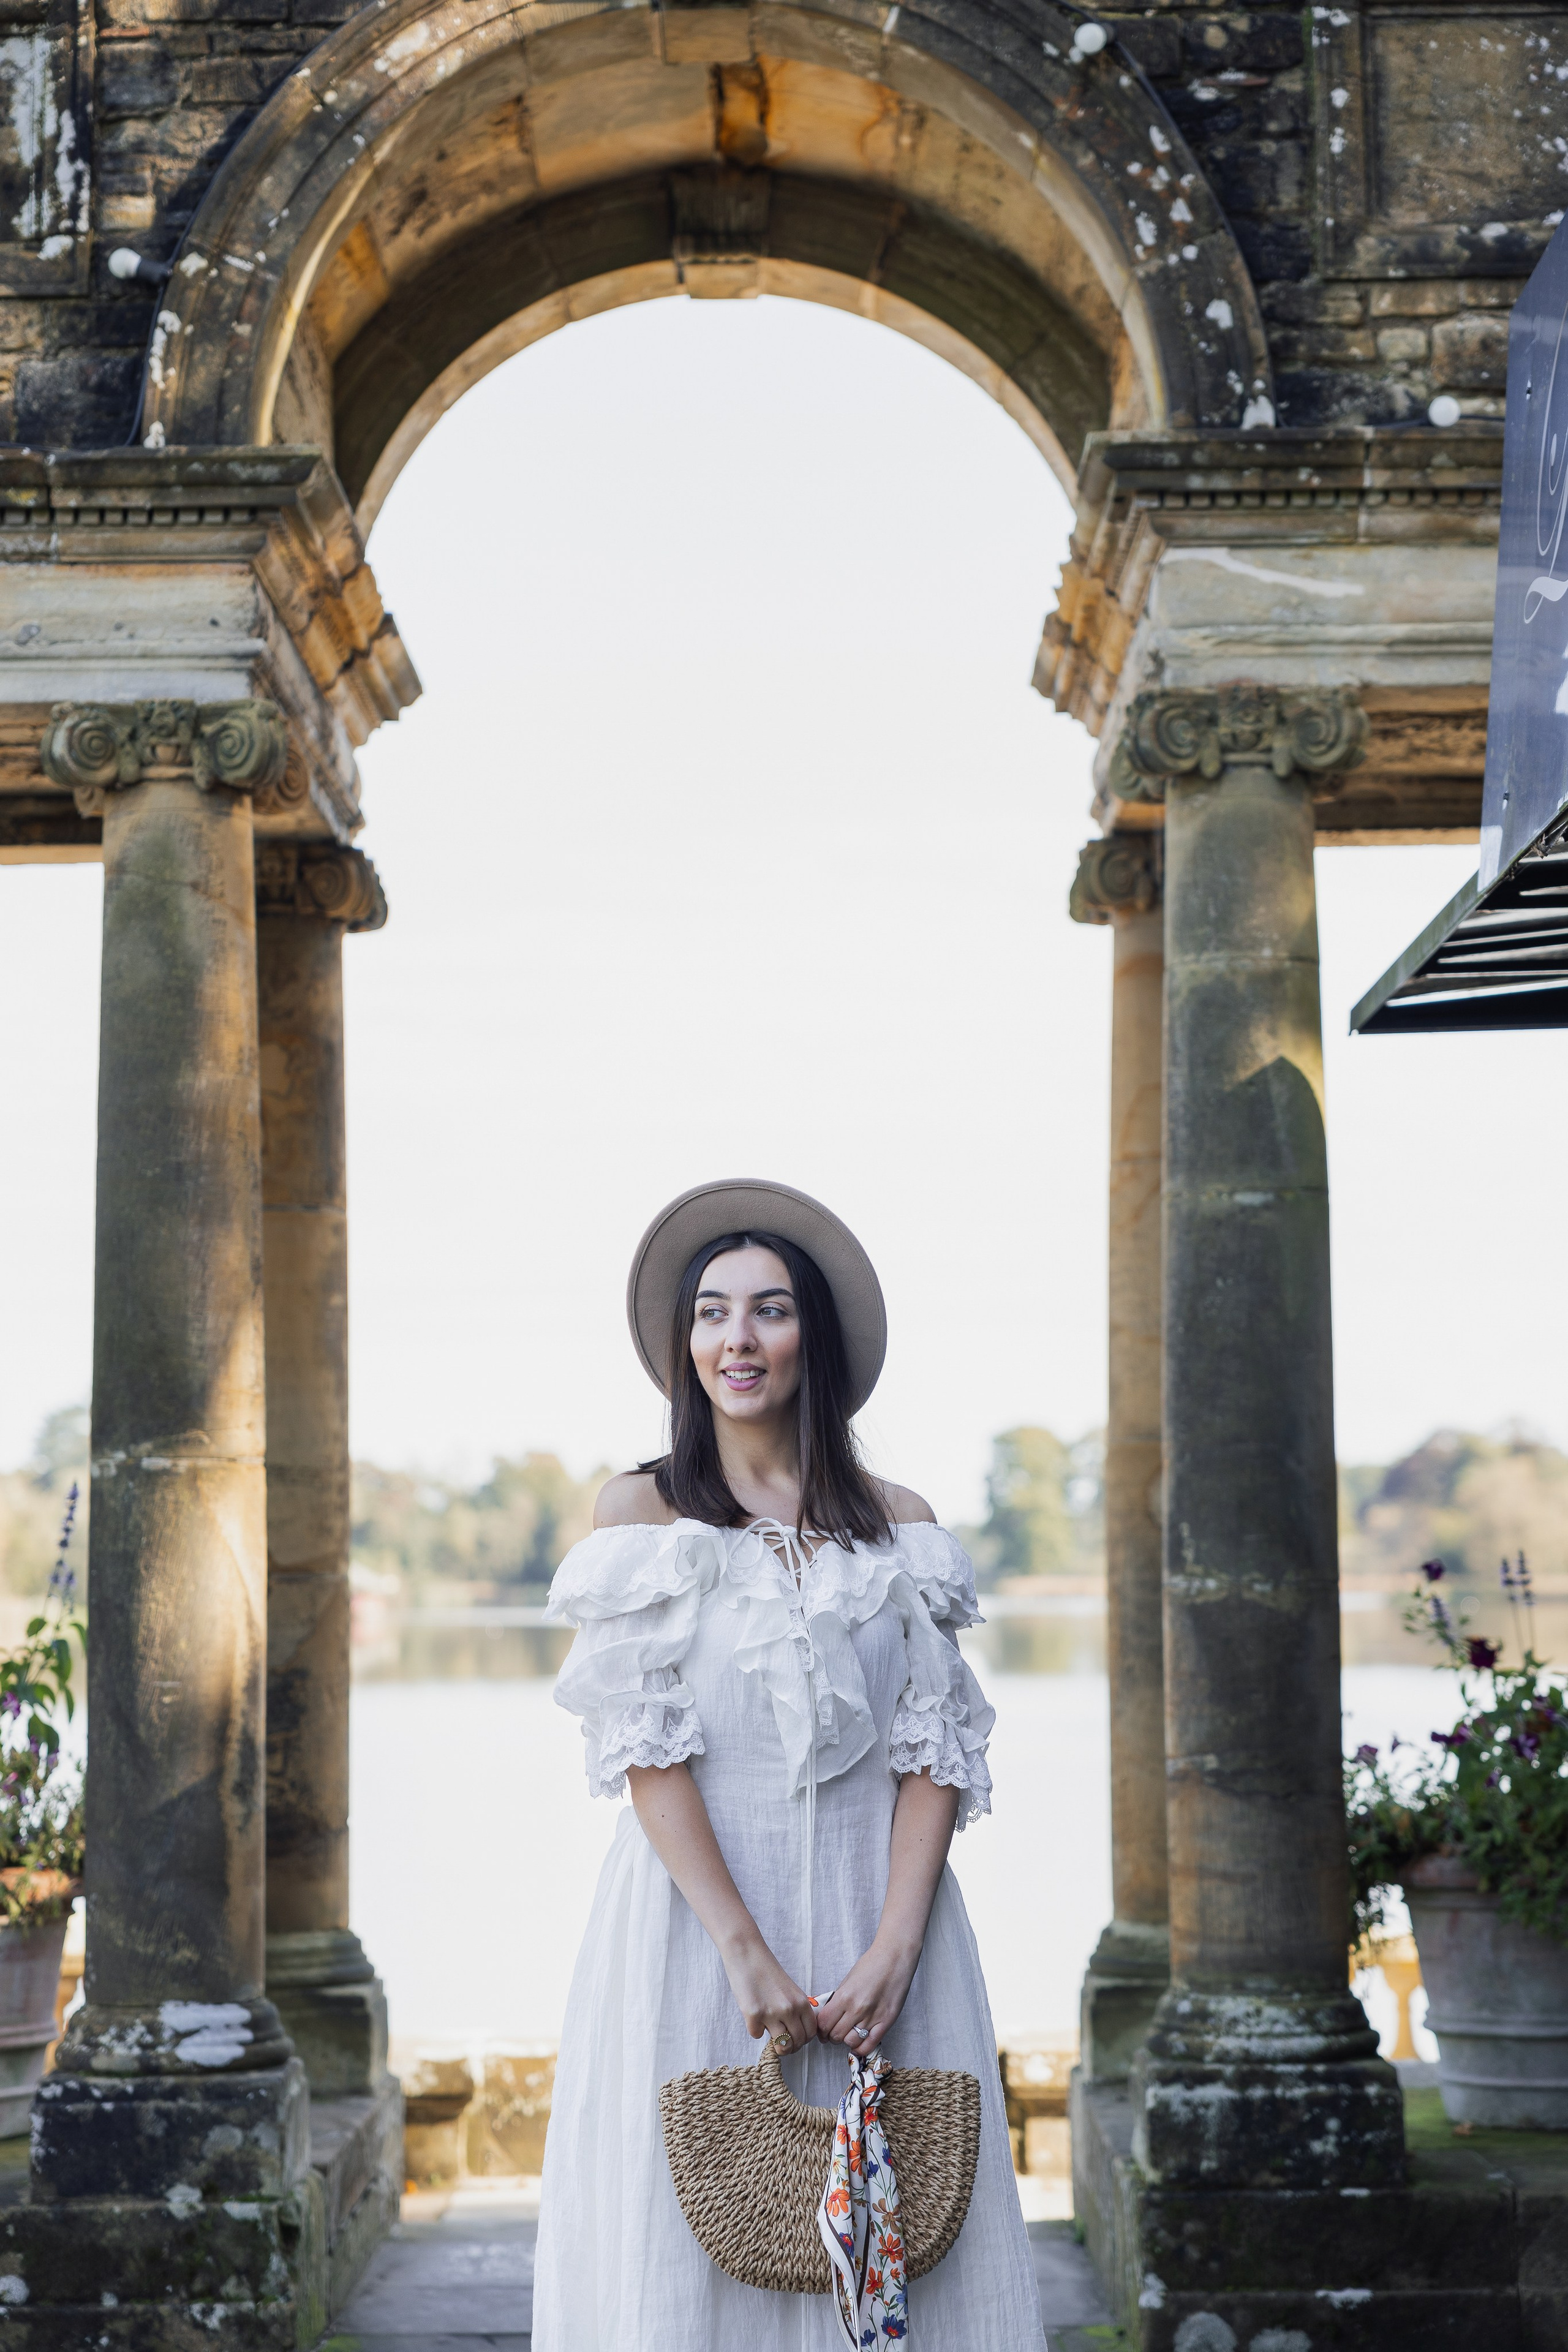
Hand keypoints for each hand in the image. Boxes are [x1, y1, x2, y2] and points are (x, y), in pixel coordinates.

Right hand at [721, 1928, 818, 2054]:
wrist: (747, 1954)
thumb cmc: (767, 1970)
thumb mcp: (790, 1989)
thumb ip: (796, 2008)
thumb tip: (795, 2031)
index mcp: (801, 2001)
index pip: (810, 2033)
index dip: (803, 2040)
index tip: (795, 2039)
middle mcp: (790, 2009)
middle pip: (797, 2042)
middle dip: (790, 2047)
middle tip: (782, 2042)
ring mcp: (772, 2013)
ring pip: (782, 2045)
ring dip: (776, 2045)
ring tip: (769, 2035)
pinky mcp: (753, 2015)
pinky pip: (756, 2035)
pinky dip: (754, 2030)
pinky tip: (753, 2018)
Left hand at [815, 1935, 920, 2053]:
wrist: (895, 1958)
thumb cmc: (871, 1964)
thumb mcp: (848, 1979)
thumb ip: (838, 1999)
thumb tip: (829, 2015)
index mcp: (844, 1996)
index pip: (824, 2023)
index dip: (820, 2030)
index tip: (822, 2030)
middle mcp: (857, 2009)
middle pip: (835, 2035)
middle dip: (831, 2036)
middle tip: (834, 2032)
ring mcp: (872, 2017)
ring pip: (851, 2042)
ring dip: (846, 2041)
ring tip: (848, 2034)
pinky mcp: (886, 2022)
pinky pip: (869, 2045)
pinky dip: (861, 2048)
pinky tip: (858, 2044)